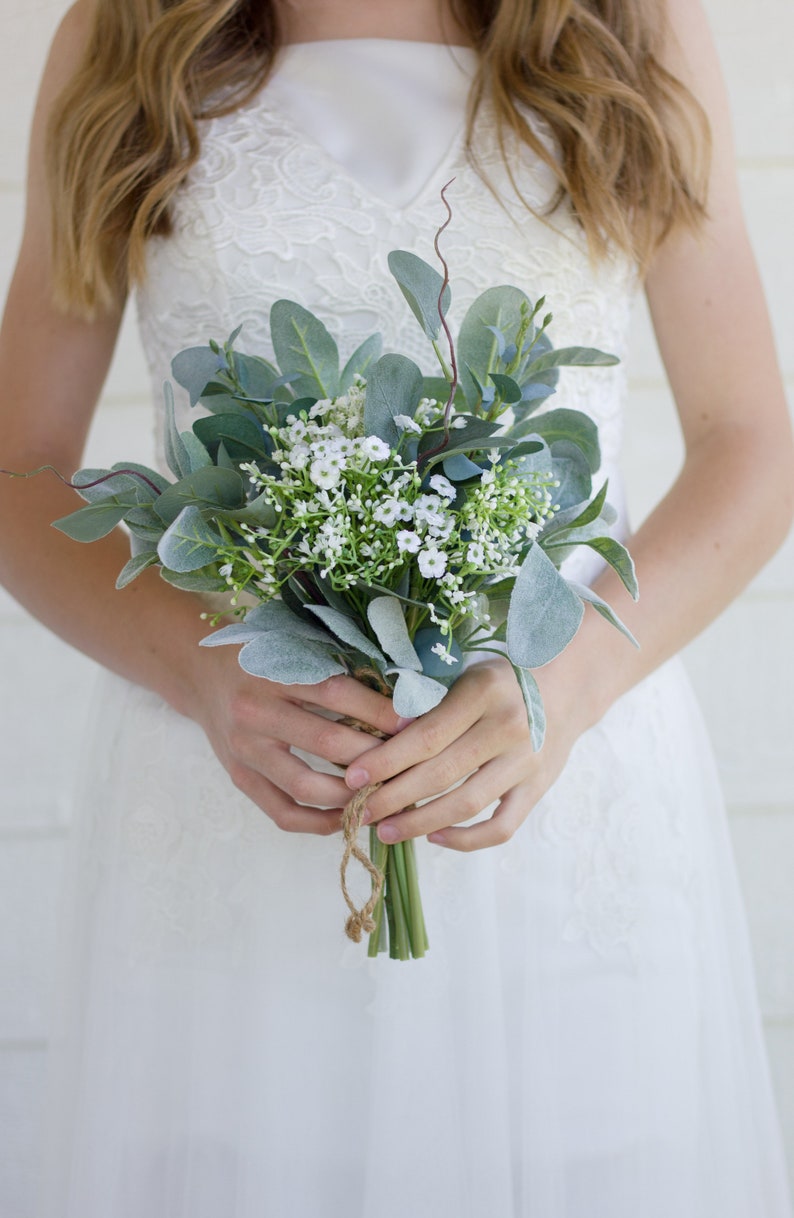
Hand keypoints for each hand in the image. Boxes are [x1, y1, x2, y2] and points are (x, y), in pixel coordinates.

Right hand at [194, 645, 407, 834]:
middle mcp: (255, 712)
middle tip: (409, 764)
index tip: (416, 722)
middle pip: (327, 742)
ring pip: (307, 785)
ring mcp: (245, 750)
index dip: (380, 711)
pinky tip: (347, 818)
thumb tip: (400, 695)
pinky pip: (283, 812)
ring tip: (385, 794)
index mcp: (274, 673)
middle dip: (375, 757)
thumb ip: (336, 666)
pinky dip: (319, 822)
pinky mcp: (240, 777)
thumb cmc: (262, 657)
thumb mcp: (293, 648)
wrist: (201, 673)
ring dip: (352, 795)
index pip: (336, 694)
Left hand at [344, 657, 583, 851]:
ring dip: (421, 823)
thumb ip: (429, 706)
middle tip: (360, 811)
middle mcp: (509, 727)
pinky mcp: (539, 788)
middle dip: (393, 797)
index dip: (386, 761)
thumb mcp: (464, 677)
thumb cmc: (499, 681)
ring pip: (467, 804)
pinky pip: (502, 827)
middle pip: (441, 774)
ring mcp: (527, 761)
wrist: (566, 688)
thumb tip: (376, 741)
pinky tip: (436, 838)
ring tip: (386, 831)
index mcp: (483, 693)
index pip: (425, 736)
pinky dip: (467, 840)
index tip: (352, 778)